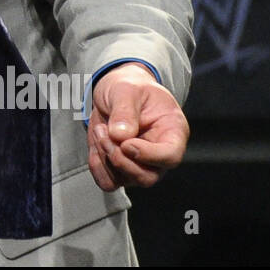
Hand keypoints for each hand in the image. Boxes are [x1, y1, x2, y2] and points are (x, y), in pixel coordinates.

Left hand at [87, 63, 188, 191]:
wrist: (115, 93)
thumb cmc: (130, 88)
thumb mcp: (127, 89)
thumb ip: (125, 110)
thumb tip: (120, 136)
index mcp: (172, 131)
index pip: (170, 156)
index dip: (148, 155)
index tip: (126, 143)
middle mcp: (159, 154)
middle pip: (147, 177)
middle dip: (120, 159)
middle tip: (106, 134)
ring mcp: (140, 164)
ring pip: (125, 180)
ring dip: (105, 158)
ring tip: (101, 130)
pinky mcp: (120, 168)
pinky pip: (108, 182)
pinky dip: (97, 167)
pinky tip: (96, 144)